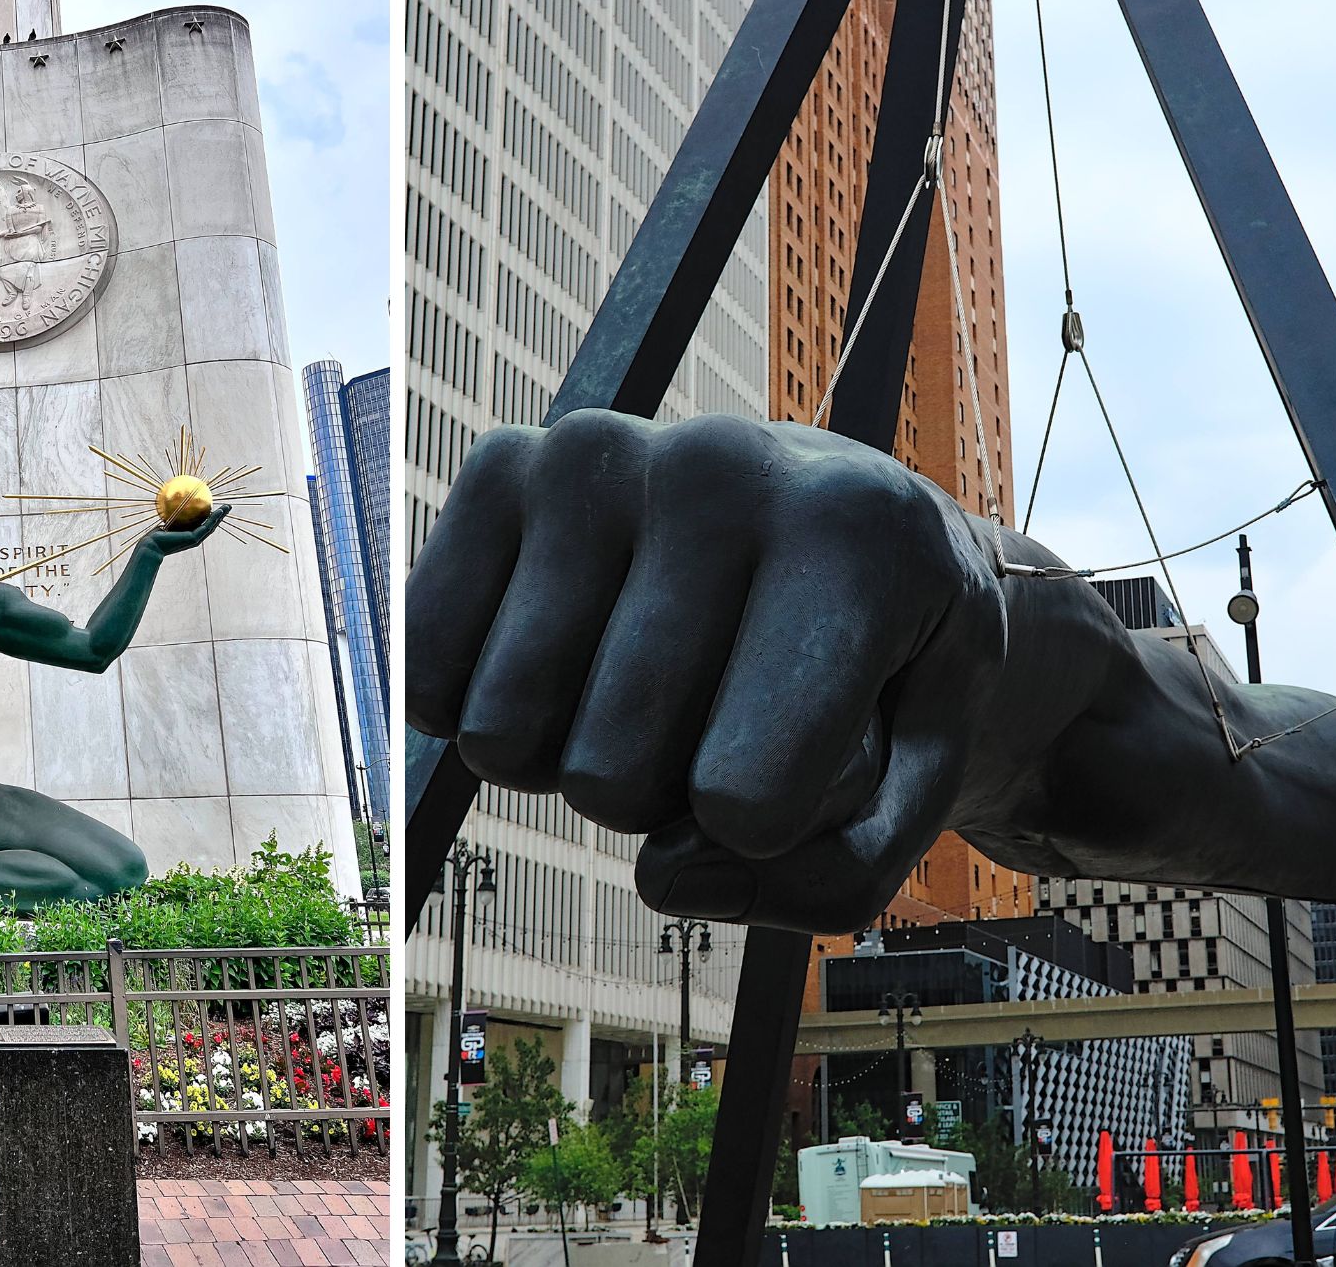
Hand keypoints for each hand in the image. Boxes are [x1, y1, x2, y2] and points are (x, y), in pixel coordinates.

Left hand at [145, 504, 230, 556]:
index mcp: (190, 534)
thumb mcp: (166, 520)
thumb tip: (172, 497)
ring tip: (227, 508)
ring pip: (212, 526)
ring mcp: (196, 539)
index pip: (204, 524)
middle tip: (227, 507)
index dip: (212, 516)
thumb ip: (172, 512)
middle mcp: (195, 538)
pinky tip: (218, 510)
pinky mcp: (194, 538)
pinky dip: (214, 518)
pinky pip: (207, 526)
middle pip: (211, 525)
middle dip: (220, 516)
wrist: (153, 545)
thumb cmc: (156, 534)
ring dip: (220, 516)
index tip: (216, 507)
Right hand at [407, 410, 1007, 933]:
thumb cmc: (881, 673)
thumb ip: (828, 881)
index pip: (745, 798)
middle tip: (719, 711)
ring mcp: (596, 455)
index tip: (809, 756)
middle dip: (658, 794)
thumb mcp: (914, 793)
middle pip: (611, 778)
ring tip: (650, 678)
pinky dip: (472, 707)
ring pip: (504, 736)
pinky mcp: (505, 465)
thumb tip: (659, 875)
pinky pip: (422, 667)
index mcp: (851, 538)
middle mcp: (718, 467)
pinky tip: (556, 657)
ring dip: (567, 752)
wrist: (846, 522)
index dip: (766, 832)